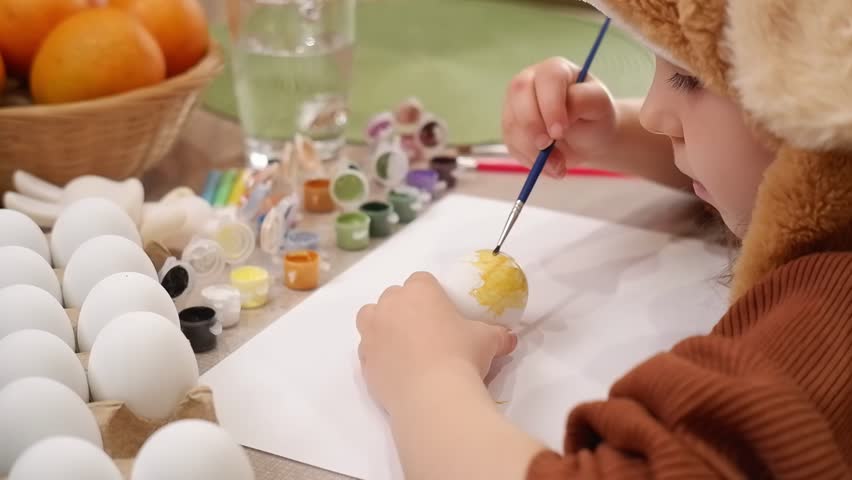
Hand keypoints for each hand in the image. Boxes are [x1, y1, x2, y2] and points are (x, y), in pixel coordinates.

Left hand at [356, 272, 517, 415]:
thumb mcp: (488, 341)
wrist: (433, 396)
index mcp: (419, 291)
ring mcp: (372, 332)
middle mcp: (390, 305)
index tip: (441, 311)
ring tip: (403, 346)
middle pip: (393, 297)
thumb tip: (510, 338)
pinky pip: (368, 350)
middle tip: (425, 331)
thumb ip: (497, 335)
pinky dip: (378, 355)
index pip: (420, 280)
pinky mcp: (364, 360)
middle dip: (405, 308)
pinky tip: (397, 369)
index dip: (430, 293)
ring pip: (371, 318)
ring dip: (383, 326)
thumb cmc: (461, 356)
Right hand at [502, 57, 617, 177]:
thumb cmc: (594, 116)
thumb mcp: (598, 105)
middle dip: (531, 125)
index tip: (560, 132)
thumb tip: (559, 115)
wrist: (587, 139)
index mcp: (554, 70)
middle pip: (519, 93)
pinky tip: (549, 165)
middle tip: (547, 148)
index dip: (551, 105)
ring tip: (559, 165)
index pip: (547, 79)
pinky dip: (529, 160)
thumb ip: (582, 100)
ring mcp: (515, 104)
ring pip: (512, 123)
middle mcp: (530, 81)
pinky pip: (511, 144)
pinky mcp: (510, 128)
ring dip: (533, 151)